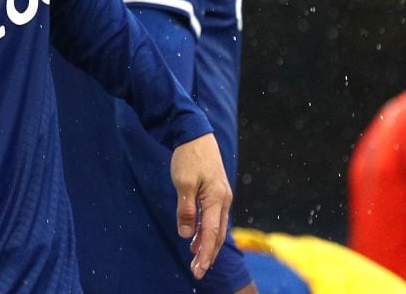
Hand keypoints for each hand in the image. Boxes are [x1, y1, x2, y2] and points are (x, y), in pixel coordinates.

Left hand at [169, 132, 232, 279]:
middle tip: (197, 272)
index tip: (198, 270)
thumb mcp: (182, 183)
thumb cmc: (188, 156)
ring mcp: (221, 196)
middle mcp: (223, 199)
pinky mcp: (216, 192)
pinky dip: (207, 231)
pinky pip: (214, 217)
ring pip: (216, 227)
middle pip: (217, 234)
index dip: (205, 254)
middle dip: (207, 254)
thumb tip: (186, 234)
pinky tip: (197, 238)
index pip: (211, 233)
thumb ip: (186, 210)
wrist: (194, 133)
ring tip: (196, 260)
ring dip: (207, 244)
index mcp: (216, 198)